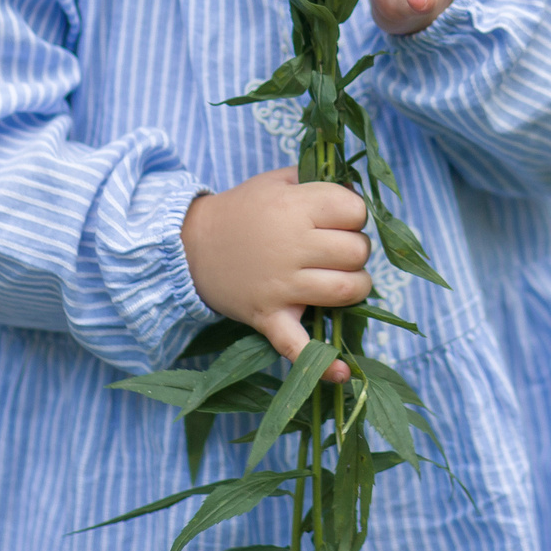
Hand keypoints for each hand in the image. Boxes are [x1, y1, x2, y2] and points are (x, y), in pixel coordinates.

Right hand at [180, 168, 368, 381]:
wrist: (191, 247)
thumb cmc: (242, 211)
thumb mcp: (276, 181)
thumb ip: (317, 178)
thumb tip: (359, 188)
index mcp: (295, 207)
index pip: (355, 210)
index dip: (353, 215)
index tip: (337, 220)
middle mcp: (292, 245)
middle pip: (357, 250)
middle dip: (355, 250)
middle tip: (334, 250)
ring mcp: (281, 285)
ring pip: (347, 290)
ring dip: (355, 287)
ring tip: (341, 281)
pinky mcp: (269, 318)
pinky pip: (298, 346)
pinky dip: (322, 364)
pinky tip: (342, 372)